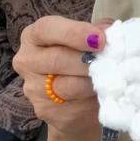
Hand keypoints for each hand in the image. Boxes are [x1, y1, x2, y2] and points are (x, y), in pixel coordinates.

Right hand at [13, 15, 112, 135]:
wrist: (76, 99)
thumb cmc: (81, 59)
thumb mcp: (88, 39)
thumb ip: (98, 31)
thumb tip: (112, 32)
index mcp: (34, 36)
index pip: (47, 29)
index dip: (75, 33)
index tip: (101, 40)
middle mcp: (27, 61)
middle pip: (57, 59)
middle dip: (88, 61)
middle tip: (111, 63)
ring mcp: (33, 89)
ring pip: (68, 86)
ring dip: (94, 82)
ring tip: (111, 79)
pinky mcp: (45, 111)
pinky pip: (74, 106)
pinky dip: (93, 101)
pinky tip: (103, 96)